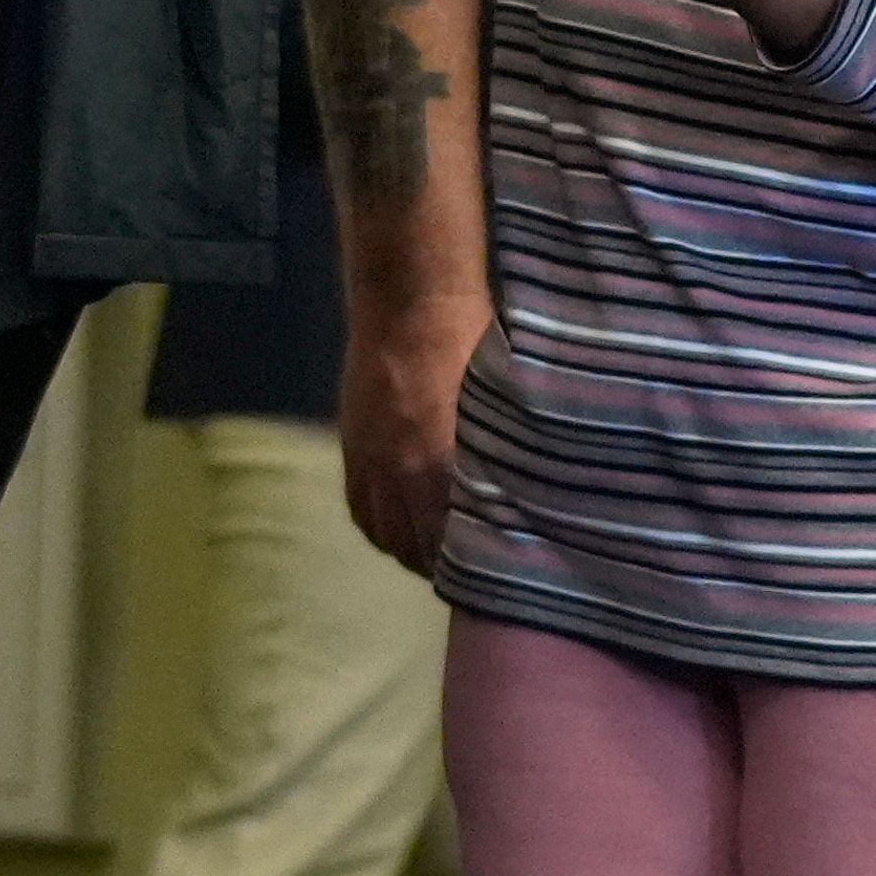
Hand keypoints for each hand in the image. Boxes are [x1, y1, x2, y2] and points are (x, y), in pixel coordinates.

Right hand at [340, 290, 488, 573]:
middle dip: (444, 566)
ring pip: (386, 536)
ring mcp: (372, 464)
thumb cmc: (471, 347)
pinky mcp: (351, 449)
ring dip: (409, 550)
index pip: (458, 547)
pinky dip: (379, 527)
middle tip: (470, 565)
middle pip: (419, 551)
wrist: (410, 304)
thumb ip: (502, 464)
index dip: (476, 568)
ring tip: (434, 549)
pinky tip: (398, 525)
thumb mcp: (500, 410)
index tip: (496, 572)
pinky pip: (360, 510)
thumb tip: (524, 504)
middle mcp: (405, 476)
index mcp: (449, 468)